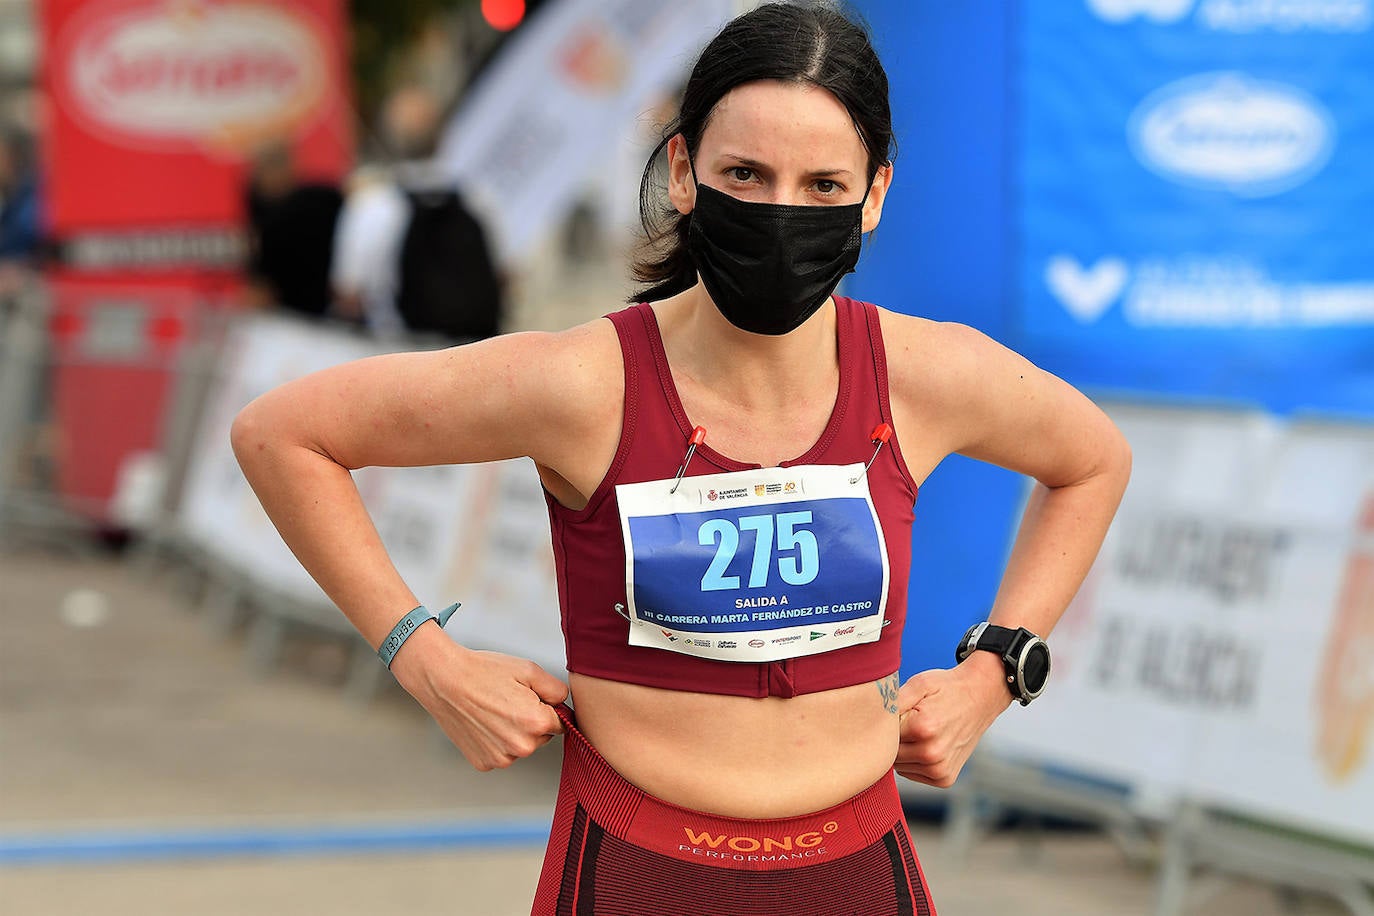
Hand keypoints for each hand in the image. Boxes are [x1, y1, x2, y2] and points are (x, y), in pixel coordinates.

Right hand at [390, 623, 567, 770]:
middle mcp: (521, 747)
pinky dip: (496, 741)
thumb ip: (556, 689)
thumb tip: (565, 702)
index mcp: (536, 723)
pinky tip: (483, 722)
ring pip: (521, 747)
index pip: (561, 722)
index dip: (547, 708)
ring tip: (493, 710)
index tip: (531, 698)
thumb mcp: (528, 669)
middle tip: (509, 700)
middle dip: (532, 721)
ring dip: (514, 733)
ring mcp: (500, 758)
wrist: (443, 680)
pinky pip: (501, 754)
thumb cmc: (483, 672)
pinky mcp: (483, 763)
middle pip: (541, 737)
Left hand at [894, 652, 1011, 786]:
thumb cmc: (946, 688)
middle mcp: (932, 754)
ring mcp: (940, 770)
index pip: (883, 735)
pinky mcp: (945, 779)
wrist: (981, 696)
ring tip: (922, 731)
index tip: (903, 711)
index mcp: (923, 729)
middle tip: (912, 720)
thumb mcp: (918, 684)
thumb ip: (893, 702)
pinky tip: (927, 744)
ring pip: (899, 766)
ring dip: (904, 751)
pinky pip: (913, 773)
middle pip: (889, 753)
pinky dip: (914, 761)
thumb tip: (870, 720)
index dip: (889, 722)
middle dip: (894, 738)